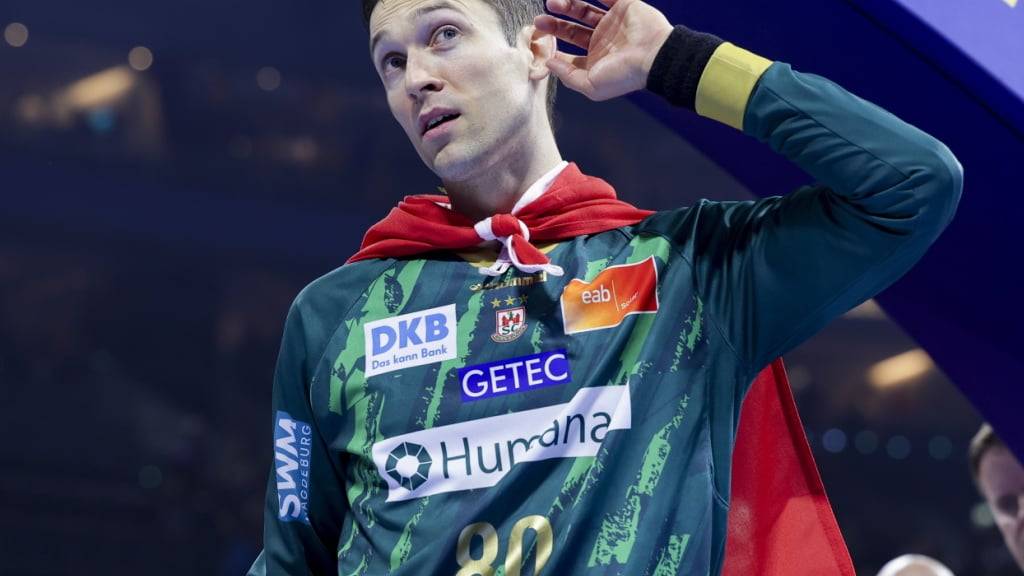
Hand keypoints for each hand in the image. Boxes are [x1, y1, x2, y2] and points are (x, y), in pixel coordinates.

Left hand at [534, 0, 673, 100]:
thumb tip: (549, 64)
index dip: (553, 49)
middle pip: (572, 31)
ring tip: (552, 3)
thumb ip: (568, 76)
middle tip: (539, 21)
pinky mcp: (624, 5)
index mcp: (596, 61)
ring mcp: (613, 23)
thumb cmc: (624, 75)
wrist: (653, 55)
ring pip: (584, 10)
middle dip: (554, 25)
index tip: (540, 44)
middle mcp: (603, 42)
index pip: (569, 55)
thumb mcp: (591, 85)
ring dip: (567, 6)